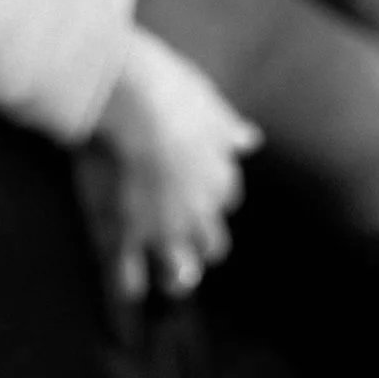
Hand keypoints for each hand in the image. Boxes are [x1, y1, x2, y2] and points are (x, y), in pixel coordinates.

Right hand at [86, 29, 258, 307]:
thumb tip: (252, 138)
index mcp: (219, 176)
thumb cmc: (170, 92)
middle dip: (202, 245)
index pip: (225, 198)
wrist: (133, 103)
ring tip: (171, 278)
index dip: (211, 198)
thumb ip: (227, 127)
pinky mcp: (126, 234)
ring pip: (181, 270)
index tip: (198, 194)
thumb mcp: (208, 104)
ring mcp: (163, 227)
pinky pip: (131, 275)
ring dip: (176, 275)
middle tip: (188, 245)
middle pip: (212, 243)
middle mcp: (198, 210)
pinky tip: (130, 286)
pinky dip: (130, 283)